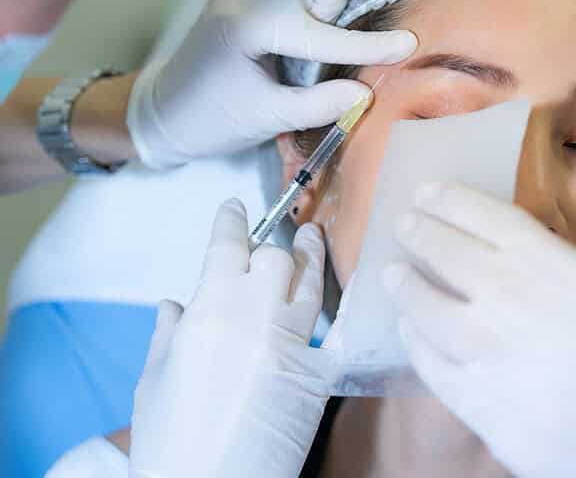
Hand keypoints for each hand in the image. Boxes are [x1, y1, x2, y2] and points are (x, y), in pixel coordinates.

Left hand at [127, 0, 417, 167]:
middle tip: (324, 31)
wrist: (162, 113)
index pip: (320, 29)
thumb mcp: (268, 120)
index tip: (404, 46)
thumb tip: (365, 93)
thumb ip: (319, 106)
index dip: (367, 45)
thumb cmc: (211, 120)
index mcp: (246, 26)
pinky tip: (299, 26)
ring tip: (310, 30)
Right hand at [129, 199, 334, 477]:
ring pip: (311, 284)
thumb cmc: (170, 439)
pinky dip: (341, 314)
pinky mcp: (320, 375)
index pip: (228, 247)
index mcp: (212, 312)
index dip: (231, 221)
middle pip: (277, 259)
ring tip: (315, 238)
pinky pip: (337, 333)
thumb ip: (169, 333)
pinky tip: (349, 296)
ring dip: (312, 258)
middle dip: (272, 246)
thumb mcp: (155, 379)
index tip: (236, 207)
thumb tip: (174, 304)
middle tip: (274, 239)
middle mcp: (258, 318)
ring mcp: (294, 345)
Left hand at [385, 182, 575, 477]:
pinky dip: (415, 342)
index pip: (492, 220)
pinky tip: (411, 330)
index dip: (452, 200)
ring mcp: (495, 358)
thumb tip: (496, 255)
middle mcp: (521, 304)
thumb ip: (554, 271)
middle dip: (421, 234)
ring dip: (406, 286)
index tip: (429, 191)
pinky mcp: (482, 409)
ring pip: (428, 309)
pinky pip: (432, 366)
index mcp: (564, 272)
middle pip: (451, 255)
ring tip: (393, 275)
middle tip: (404, 225)